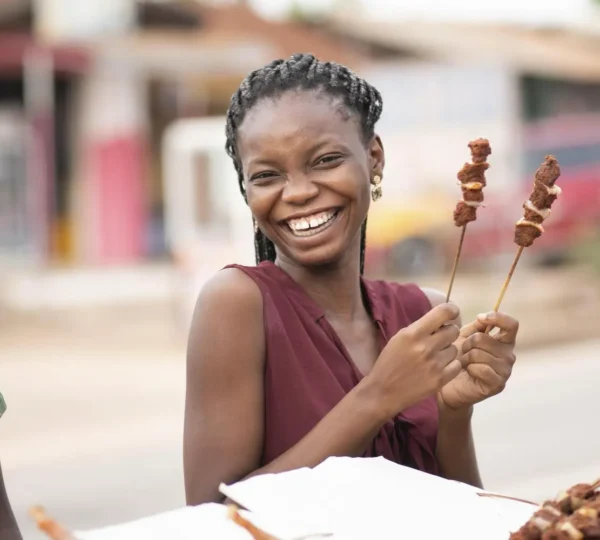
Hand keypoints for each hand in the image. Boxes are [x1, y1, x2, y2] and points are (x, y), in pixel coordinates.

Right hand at [363, 303, 462, 418]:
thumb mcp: (399, 338)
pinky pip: (456, 365)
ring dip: (447, 351)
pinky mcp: (440, 380)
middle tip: (439, 340)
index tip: (452, 313)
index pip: (443, 312)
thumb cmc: (390, 362)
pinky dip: (449, 366)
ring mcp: (434, 364)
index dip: (452, 310)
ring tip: (433, 357)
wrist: (383, 391)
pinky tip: (438, 368)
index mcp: (413, 333)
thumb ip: (420, 328)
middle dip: (448, 333)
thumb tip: (442, 319)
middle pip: (453, 330)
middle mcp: (426, 347)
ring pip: (455, 349)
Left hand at [439, 312, 517, 410]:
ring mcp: (505, 371)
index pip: (511, 325)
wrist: (449, 385)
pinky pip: (482, 368)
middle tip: (463, 352)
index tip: (480, 318)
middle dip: (468, 343)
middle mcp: (508, 355)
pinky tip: (467, 372)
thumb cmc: (458, 359)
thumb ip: (476, 326)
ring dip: (466, 357)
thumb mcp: (465, 337)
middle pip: (486, 338)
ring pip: (480, 353)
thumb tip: (483, 317)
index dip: (497, 318)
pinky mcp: (498, 384)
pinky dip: (469, 368)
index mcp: (503, 342)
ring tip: (464, 363)